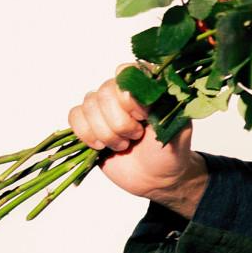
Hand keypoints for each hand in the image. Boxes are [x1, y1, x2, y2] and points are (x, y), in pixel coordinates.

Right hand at [69, 62, 200, 201]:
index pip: (126, 73)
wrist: (155, 179)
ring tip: (123, 144)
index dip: (129, 98)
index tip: (142, 117)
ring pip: (88, 105)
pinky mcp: (90, 122)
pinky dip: (86, 133)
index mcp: (147, 87)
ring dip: (105, 132)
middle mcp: (124, 91)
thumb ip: (164, 106)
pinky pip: (74, 115)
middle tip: (135, 136)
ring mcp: (105, 107)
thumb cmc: (170, 152)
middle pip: (104, 93)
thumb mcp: (177, 130)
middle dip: (119, 123)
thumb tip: (141, 88)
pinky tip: (102, 146)